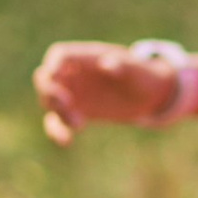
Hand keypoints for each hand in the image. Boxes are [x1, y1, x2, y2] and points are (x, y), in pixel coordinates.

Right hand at [32, 38, 187, 144]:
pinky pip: (58, 121)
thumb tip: (107, 64)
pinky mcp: (76, 112)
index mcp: (86, 57)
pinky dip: (57, 131)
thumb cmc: (143, 75)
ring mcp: (73, 94)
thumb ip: (123, 65)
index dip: (53, 66)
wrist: (149, 94)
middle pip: (47, 78)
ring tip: (79, 124)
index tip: (55, 78)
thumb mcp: (138, 70)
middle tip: (66, 104)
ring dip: (58, 114)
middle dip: (50, 91)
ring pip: (50, 102)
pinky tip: (66, 142)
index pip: (60, 56)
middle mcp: (75, 74)